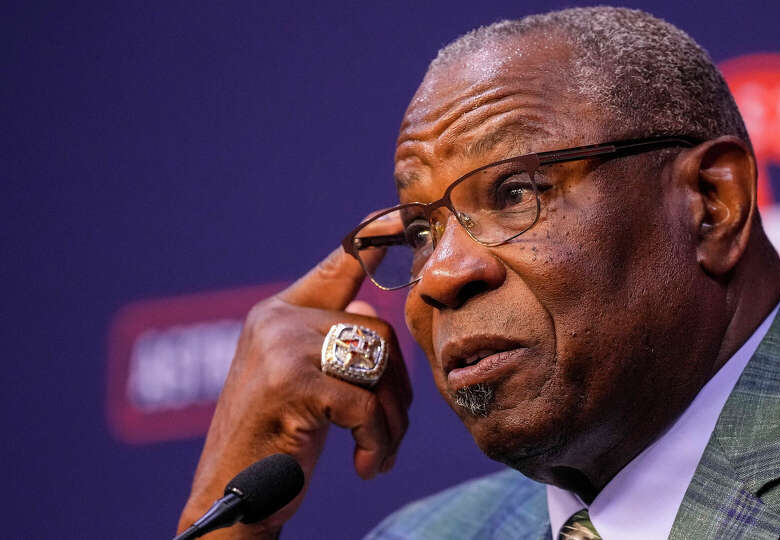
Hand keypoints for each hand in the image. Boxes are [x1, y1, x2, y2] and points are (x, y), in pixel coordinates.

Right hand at [176, 244, 412, 538]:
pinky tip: (364, 466)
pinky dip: (376, 442)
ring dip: (389, 422)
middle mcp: (276, 320)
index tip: (401, 214)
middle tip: (386, 433)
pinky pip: (365, 405)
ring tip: (374, 452)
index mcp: (277, 314)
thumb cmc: (271, 444)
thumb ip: (326, 340)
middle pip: (377, 333)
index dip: (372, 240)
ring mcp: (281, 347)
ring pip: (378, 367)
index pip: (336, 266)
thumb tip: (367, 309)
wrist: (230, 499)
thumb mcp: (296, 383)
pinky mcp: (291, 382)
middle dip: (397, 390)